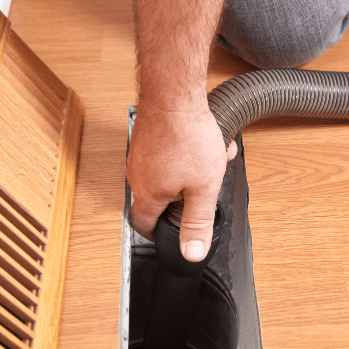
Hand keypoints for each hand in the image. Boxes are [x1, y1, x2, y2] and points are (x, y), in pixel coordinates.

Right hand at [126, 97, 236, 261]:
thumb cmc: (189, 137)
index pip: (143, 225)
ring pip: (168, 174)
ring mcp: (140, 155)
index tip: (166, 235)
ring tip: (211, 160)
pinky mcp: (147, 138)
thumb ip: (197, 223)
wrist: (175, 95)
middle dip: (186, 197)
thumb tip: (191, 254)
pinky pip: (168, 155)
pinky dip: (187, 154)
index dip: (156, 235)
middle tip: (204, 188)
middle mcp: (137, 175)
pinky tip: (205, 144)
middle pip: (160, 198)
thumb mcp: (203, 189)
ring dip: (191, 173)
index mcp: (147, 194)